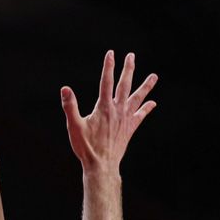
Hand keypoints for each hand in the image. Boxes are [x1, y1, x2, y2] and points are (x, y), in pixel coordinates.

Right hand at [61, 51, 157, 172]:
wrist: (101, 165)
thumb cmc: (86, 147)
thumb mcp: (74, 126)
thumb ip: (70, 106)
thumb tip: (65, 89)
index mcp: (103, 107)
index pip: (106, 82)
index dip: (108, 66)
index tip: (111, 53)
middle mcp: (117, 110)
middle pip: (124, 85)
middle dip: (128, 69)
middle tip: (131, 56)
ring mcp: (125, 119)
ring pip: (137, 98)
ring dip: (146, 87)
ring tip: (154, 76)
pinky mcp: (129, 129)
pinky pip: (140, 116)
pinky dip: (146, 109)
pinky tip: (152, 103)